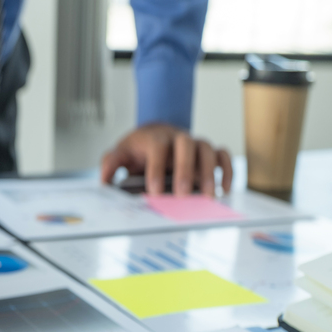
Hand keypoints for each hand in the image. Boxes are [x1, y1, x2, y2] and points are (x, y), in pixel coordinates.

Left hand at [100, 123, 231, 196]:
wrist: (155, 135)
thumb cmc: (139, 149)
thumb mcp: (121, 154)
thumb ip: (111, 164)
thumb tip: (104, 180)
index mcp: (155, 138)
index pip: (158, 148)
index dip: (156, 168)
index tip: (155, 192)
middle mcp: (177, 138)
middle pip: (187, 144)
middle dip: (185, 170)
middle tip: (182, 195)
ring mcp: (195, 144)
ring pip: (207, 149)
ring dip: (209, 172)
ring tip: (208, 196)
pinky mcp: (208, 153)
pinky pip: (223, 156)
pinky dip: (226, 171)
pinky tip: (223, 190)